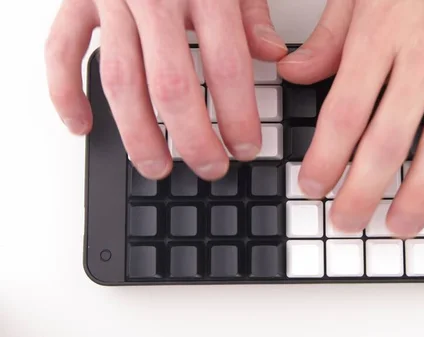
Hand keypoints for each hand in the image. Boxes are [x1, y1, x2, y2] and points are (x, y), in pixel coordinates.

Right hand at [45, 0, 286, 179]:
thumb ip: (251, 12)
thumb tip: (273, 55)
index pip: (226, 67)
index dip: (237, 116)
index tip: (246, 147)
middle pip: (171, 85)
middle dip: (192, 138)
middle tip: (209, 168)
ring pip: (119, 80)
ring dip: (137, 133)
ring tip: (157, 166)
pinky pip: (62, 51)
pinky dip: (65, 93)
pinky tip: (83, 126)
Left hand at [278, 0, 423, 237]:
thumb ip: (327, 38)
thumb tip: (295, 73)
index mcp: (381, 34)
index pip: (345, 114)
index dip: (325, 159)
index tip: (312, 186)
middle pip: (389, 142)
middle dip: (362, 191)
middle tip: (344, 220)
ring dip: (419, 195)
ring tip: (398, 226)